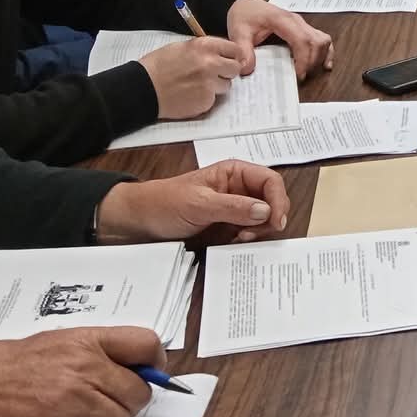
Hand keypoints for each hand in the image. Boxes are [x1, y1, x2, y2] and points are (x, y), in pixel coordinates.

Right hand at [0, 327, 160, 416]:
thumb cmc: (13, 362)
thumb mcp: (62, 340)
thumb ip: (101, 351)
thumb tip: (142, 368)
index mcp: (89, 340)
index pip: (146, 345)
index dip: (155, 363)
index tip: (150, 372)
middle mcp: (85, 370)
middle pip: (139, 394)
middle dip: (129, 402)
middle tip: (109, 401)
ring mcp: (70, 403)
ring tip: (82, 416)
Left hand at [96, 160, 290, 243]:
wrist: (138, 222)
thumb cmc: (164, 204)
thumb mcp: (199, 204)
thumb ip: (234, 207)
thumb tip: (266, 211)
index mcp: (234, 173)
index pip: (270, 181)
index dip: (278, 200)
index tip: (276, 222)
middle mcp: (239, 189)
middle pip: (272, 200)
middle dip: (269, 218)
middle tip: (252, 235)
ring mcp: (234, 209)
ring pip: (263, 219)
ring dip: (259, 231)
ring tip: (240, 239)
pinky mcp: (228, 226)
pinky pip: (249, 232)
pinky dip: (249, 240)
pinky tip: (234, 244)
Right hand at [139, 37, 248, 118]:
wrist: (143, 89)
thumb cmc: (158, 66)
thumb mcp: (181, 47)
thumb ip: (204, 49)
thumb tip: (220, 53)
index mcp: (205, 46)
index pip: (235, 49)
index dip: (231, 56)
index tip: (228, 59)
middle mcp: (211, 63)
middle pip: (235, 68)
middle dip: (226, 71)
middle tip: (214, 74)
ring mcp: (210, 84)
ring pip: (226, 85)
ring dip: (216, 86)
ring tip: (197, 85)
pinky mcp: (206, 101)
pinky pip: (214, 99)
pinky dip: (205, 98)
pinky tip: (190, 95)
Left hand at [224, 0, 333, 78]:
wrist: (245, 4)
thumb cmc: (244, 16)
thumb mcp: (238, 32)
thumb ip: (243, 50)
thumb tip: (247, 69)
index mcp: (282, 20)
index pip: (302, 39)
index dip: (304, 59)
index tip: (299, 75)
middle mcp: (296, 20)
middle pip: (316, 41)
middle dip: (312, 62)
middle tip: (300, 78)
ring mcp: (302, 24)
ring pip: (322, 40)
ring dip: (320, 57)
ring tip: (309, 72)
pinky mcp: (304, 28)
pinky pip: (321, 38)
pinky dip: (325, 52)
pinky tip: (324, 65)